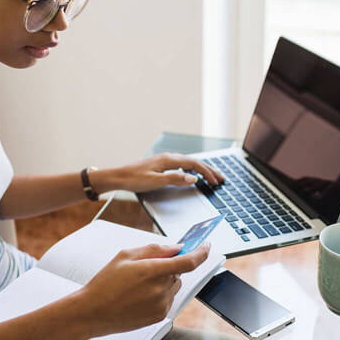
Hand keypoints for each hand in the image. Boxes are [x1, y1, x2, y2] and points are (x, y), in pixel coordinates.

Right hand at [79, 243, 209, 335]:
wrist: (92, 312)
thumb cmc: (105, 283)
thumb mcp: (126, 256)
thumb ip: (154, 249)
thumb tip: (175, 247)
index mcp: (152, 271)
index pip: (189, 261)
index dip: (201, 252)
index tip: (206, 245)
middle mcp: (160, 290)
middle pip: (179, 272)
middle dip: (170, 265)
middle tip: (150, 266)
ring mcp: (161, 305)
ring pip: (174, 286)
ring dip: (165, 280)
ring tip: (140, 283)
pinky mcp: (159, 316)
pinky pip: (168, 299)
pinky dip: (160, 293)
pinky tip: (140, 294)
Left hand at [106, 153, 224, 193]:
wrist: (118, 177)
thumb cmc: (134, 179)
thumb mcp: (156, 181)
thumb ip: (175, 179)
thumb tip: (193, 178)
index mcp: (168, 160)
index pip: (194, 164)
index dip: (207, 172)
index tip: (216, 181)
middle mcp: (168, 158)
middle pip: (194, 162)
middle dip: (209, 170)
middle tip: (221, 179)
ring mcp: (165, 161)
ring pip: (189, 163)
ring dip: (202, 169)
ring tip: (212, 176)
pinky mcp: (161, 165)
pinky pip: (182, 165)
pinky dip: (192, 169)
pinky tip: (194, 174)